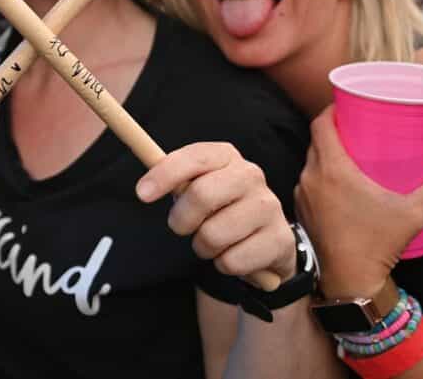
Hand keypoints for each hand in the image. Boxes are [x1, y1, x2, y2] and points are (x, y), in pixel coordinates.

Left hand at [136, 142, 294, 288]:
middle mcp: (251, 175)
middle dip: (181, 219)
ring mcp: (269, 207)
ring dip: (203, 247)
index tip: (142, 193)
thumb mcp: (197, 187)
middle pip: (202, 195)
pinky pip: (232, 261)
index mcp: (227, 156)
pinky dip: (224, 265)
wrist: (266, 240)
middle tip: (182, 227)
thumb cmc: (220, 209)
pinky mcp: (280, 240)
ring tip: (213, 241)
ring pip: (214, 235)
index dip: (165, 174)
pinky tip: (235, 254)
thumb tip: (145, 186)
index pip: (194, 157)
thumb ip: (175, 181)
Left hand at [294, 107, 422, 298]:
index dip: (330, 109)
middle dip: (332, 129)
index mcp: (332, 170)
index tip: (345, 103)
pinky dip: (320, 173)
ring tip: (349, 149)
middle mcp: (311, 177)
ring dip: (325, 152)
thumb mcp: (413, 213)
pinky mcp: (302, 210)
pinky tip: (338, 179)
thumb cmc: (378, 244)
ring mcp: (303, 195)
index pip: (320, 125)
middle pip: (315, 140)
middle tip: (354, 124)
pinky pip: (308, 180)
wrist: (349, 281)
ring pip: (310, 161)